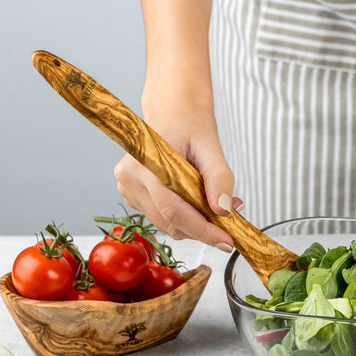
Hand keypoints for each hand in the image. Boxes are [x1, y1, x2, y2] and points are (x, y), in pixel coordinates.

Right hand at [113, 106, 241, 250]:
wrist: (173, 114)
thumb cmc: (191, 127)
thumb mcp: (212, 148)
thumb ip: (219, 179)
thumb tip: (222, 211)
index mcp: (146, 161)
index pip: (174, 210)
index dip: (202, 230)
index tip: (226, 241)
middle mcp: (130, 176)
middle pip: (170, 222)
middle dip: (203, 229)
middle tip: (229, 225)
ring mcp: (126, 187)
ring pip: (166, 225)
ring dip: (194, 224)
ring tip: (214, 206)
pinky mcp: (131, 195)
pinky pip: (161, 218)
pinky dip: (183, 218)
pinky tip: (195, 202)